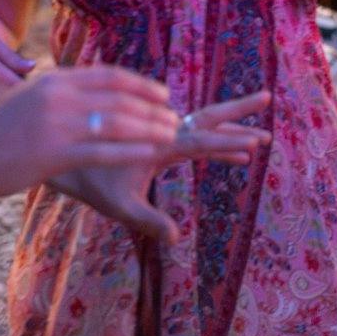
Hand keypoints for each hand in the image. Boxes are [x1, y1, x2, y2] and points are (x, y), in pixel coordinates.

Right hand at [0, 65, 178, 204]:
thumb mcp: (27, 100)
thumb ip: (57, 93)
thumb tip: (85, 92)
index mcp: (53, 80)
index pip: (108, 75)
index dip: (140, 84)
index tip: (162, 92)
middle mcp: (58, 96)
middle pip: (119, 97)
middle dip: (152, 107)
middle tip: (174, 116)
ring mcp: (58, 124)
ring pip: (118, 122)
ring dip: (149, 128)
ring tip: (171, 134)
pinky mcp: (55, 153)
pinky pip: (105, 150)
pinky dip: (133, 150)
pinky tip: (151, 154)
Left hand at [45, 90, 273, 243]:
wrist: (69, 156)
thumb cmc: (92, 181)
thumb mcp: (119, 205)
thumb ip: (149, 220)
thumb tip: (176, 238)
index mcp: (159, 141)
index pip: (201, 139)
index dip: (229, 141)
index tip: (256, 141)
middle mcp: (164, 131)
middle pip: (208, 116)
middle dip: (238, 110)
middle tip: (267, 97)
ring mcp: (163, 133)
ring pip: (204, 124)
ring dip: (232, 128)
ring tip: (261, 133)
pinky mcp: (160, 137)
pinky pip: (194, 136)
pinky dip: (217, 142)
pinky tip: (235, 153)